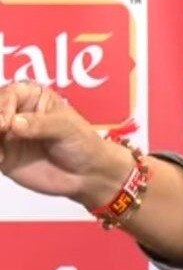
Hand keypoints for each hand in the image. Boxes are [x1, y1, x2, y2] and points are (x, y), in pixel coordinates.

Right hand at [0, 82, 124, 204]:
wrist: (86, 175)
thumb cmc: (82, 143)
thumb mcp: (66, 128)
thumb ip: (41, 125)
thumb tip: (14, 123)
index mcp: (32, 96)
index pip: (9, 94)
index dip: (2, 106)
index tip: (5, 123)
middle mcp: (14, 112)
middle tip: (0, 132)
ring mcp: (6, 134)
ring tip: (0, 153)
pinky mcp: (1, 155)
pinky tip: (1, 160)